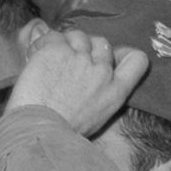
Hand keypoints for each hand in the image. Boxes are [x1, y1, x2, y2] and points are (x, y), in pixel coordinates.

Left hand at [5, 27, 149, 135]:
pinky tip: (33, 57)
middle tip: (66, 63)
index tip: (106, 58)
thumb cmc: (59, 133)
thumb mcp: (94, 120)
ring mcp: (80, 58)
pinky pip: (52, 37)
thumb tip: (91, 78)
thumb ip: (100, 95)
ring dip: (64, 44)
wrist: (37, 132)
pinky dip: (41, 44)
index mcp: (116, 92)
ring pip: (78, 36)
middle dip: (85, 49)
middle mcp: (102, 72)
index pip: (137, 60)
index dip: (123, 54)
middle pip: (102, 43)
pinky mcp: (57, 50)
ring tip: (47, 61)